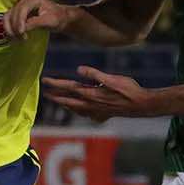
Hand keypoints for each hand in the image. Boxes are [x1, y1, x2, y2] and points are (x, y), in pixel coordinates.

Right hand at [6, 0, 73, 37]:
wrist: (59, 17)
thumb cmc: (57, 18)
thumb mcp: (49, 21)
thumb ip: (36, 23)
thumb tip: (22, 29)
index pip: (21, 9)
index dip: (19, 22)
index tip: (21, 33)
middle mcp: (24, 0)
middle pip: (12, 14)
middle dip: (14, 28)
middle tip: (22, 39)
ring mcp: (19, 6)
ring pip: (6, 17)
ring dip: (9, 29)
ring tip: (17, 39)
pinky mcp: (16, 13)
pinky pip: (7, 21)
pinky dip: (9, 29)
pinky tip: (15, 37)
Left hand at [40, 66, 155, 122]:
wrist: (139, 105)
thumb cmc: (127, 89)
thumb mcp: (111, 78)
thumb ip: (94, 74)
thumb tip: (78, 69)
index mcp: (90, 93)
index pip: (68, 87)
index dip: (55, 83)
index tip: (45, 80)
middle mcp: (90, 104)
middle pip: (68, 100)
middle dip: (55, 96)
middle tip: (45, 93)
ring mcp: (96, 111)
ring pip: (76, 108)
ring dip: (66, 104)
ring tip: (59, 101)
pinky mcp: (102, 115)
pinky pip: (86, 114)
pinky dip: (79, 111)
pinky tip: (80, 110)